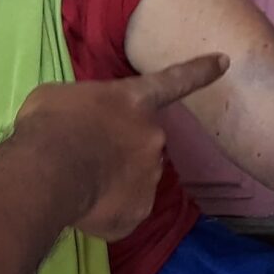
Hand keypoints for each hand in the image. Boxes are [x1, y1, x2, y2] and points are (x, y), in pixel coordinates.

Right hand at [15, 53, 227, 239]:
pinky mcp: (139, 211)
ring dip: (114, 182)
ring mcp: (150, 177)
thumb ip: (85, 109)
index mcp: (135, 100)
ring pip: (135, 180)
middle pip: (144, 144)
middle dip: (121, 151)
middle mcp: (153, 136)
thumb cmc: (50, 123)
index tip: (224, 61)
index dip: (200, 71)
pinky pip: (124, 212)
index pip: (174, 81)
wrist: (49, 170)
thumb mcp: (61, 98)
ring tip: (81, 184)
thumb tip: (82, 126)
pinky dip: (107, 212)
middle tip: (87, 158)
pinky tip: (83, 207)